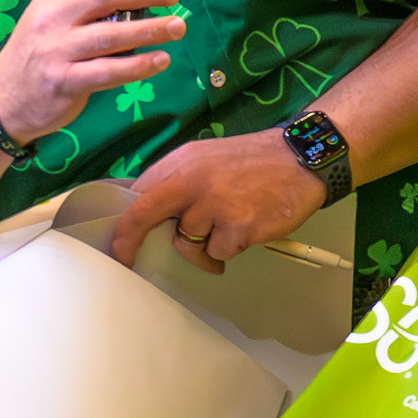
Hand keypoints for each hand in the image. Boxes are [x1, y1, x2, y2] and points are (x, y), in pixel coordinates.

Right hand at [0, 0, 182, 143]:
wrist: (3, 98)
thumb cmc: (35, 52)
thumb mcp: (47, 15)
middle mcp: (53, 16)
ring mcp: (57, 49)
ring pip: (113, 34)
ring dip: (152, 29)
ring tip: (177, 27)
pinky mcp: (66, 80)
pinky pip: (110, 71)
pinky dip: (140, 66)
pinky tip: (160, 60)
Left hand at [111, 130, 324, 273]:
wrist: (301, 159)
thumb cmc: (251, 163)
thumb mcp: (205, 158)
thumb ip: (177, 181)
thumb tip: (146, 208)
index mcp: (181, 162)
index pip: (139, 193)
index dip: (124, 221)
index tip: (116, 243)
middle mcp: (192, 181)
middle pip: (145, 215)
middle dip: (130, 240)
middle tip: (126, 259)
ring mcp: (214, 206)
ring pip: (187, 243)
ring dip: (203, 245)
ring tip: (226, 228)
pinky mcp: (238, 228)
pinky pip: (218, 253)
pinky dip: (228, 249)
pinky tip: (245, 230)